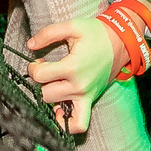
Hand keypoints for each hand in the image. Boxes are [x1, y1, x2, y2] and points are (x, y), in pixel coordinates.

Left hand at [26, 19, 118, 133]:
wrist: (120, 43)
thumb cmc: (97, 34)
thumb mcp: (72, 26)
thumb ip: (48, 33)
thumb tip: (30, 45)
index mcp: (72, 67)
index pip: (39, 76)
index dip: (33, 67)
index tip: (37, 61)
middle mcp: (79, 86)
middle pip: (45, 94)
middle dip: (40, 82)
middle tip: (45, 71)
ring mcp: (85, 96)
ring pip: (56, 110)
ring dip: (49, 100)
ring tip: (51, 86)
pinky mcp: (90, 101)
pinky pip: (79, 124)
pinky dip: (66, 123)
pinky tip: (59, 111)